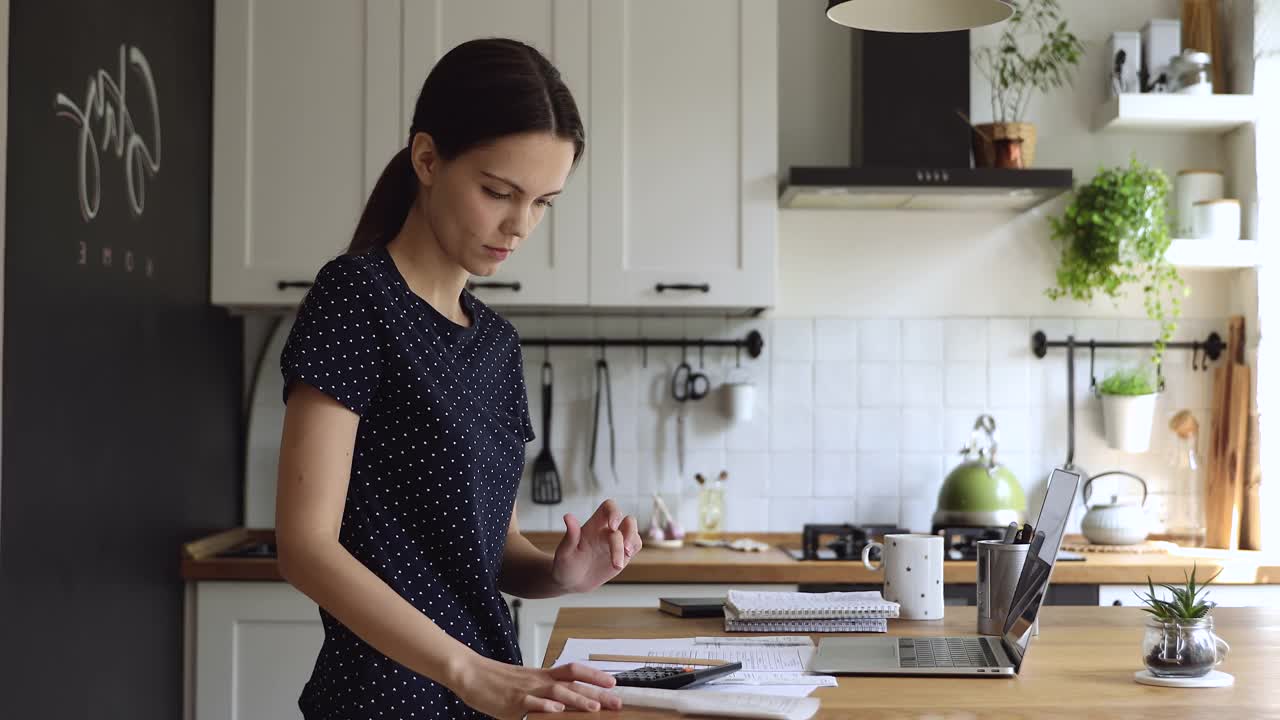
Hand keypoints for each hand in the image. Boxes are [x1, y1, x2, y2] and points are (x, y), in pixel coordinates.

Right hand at [452, 655, 621, 718]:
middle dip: (596, 692)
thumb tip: (563, 703)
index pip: (573, 670)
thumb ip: (544, 691)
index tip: (613, 682)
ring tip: (594, 708)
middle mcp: (539, 680)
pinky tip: (556, 712)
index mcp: (542, 675)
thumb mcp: (525, 683)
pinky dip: (544, 707)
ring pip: (556, 693)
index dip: (594, 675)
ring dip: (577, 700)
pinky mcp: (512, 701)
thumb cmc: (497, 681)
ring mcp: (526, 690)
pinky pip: (530, 704)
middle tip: (617, 701)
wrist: (471, 673)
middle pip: (572, 683)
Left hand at [551, 499, 641, 593]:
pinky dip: (632, 551)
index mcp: (593, 525)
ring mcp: (617, 543)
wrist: (571, 582)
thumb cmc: (565, 564)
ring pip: (633, 533)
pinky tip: (619, 564)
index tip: (612, 526)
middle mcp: (607, 531)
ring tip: (620, 561)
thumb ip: (570, 535)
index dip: (614, 512)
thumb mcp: (564, 552)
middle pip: (628, 520)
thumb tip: (567, 516)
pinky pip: (635, 546)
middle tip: (624, 547)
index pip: (608, 507)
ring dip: (631, 544)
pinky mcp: (623, 555)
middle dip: (629, 531)